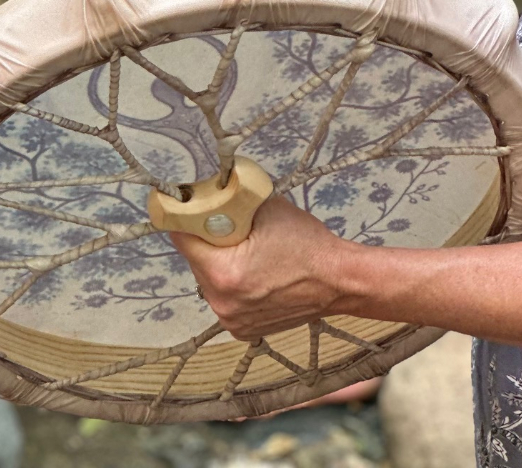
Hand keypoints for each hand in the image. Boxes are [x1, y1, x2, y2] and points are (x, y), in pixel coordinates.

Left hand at [170, 195, 351, 341]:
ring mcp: (232, 322)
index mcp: (224, 274)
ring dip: (217, 264)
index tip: (189, 207)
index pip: (183, 239)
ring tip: (243, 250)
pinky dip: (230, 284)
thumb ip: (229, 200)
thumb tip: (205, 191)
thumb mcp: (264, 207)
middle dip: (204, 242)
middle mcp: (222, 304)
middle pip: (195, 261)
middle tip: (226, 227)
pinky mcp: (242, 331)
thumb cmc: (306, 242)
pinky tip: (252, 272)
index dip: (185, 219)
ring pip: (208, 280)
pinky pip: (223, 298)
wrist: (338, 281)